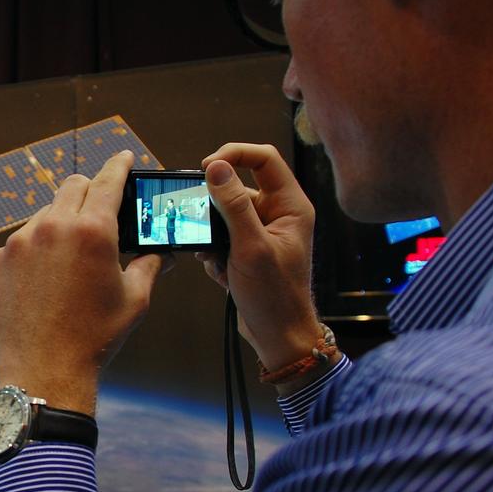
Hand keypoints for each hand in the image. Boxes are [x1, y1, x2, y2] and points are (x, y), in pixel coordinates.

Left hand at [0, 150, 163, 414]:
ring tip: (71, 259)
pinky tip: (44, 281)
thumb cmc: (96, 337)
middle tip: (100, 206)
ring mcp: (19, 243)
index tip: (124, 157)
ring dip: (60, 224)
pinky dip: (35, 251)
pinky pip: (20, 243)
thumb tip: (164, 252)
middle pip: (72, 185)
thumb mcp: (135, 299)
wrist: (44, 370)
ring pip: (44, 215)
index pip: (108, 180)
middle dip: (89, 189)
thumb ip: (150, 264)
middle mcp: (52, 227)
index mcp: (93, 231)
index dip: (120, 165)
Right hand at [196, 143, 322, 374]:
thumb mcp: (250, 247)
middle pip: (239, 188)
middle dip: (216, 207)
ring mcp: (264, 232)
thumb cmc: (275, 296)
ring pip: (226, 215)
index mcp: (291, 206)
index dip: (235, 154)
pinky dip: (215, 253)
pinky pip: (223, 237)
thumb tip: (216, 168)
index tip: (207, 167)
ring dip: (213, 235)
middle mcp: (279, 214)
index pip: (264, 159)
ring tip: (216, 258)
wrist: (279, 337)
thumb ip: (234, 205)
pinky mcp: (250, 250)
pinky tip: (221, 272)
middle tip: (201, 223)